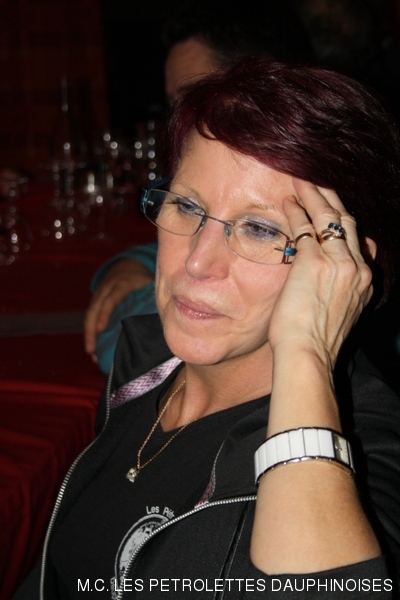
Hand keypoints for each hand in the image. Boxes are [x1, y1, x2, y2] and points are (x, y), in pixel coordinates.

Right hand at [84, 258, 153, 359]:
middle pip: (94, 310)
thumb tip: (166, 317)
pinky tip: (93, 347)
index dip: (104, 313)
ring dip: (89, 334)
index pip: (110, 299)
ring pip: (90, 315)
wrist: (127, 264)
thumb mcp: (148, 282)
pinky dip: (90, 331)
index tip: (101, 329)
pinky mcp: (95, 301)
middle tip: (91, 350)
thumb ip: (153, 297)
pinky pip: (90, 317)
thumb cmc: (141, 278)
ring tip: (91, 353)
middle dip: (91, 330)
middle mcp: (106, 289)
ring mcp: (98, 295)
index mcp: (121, 284)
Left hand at [268, 178, 375, 366]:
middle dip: (331, 198)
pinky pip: (304, 227)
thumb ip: (349, 285)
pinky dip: (296, 212)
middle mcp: (356, 266)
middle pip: (346, 222)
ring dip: (314, 196)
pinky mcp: (313, 261)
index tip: (332, 208)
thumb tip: (357, 259)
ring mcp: (336, 262)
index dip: (343, 221)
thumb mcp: (344, 310)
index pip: (356, 239)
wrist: (308, 353)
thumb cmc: (316, 339)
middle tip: (317, 182)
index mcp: (364, 279)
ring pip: (327, 217)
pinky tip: (287, 201)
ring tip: (301, 181)